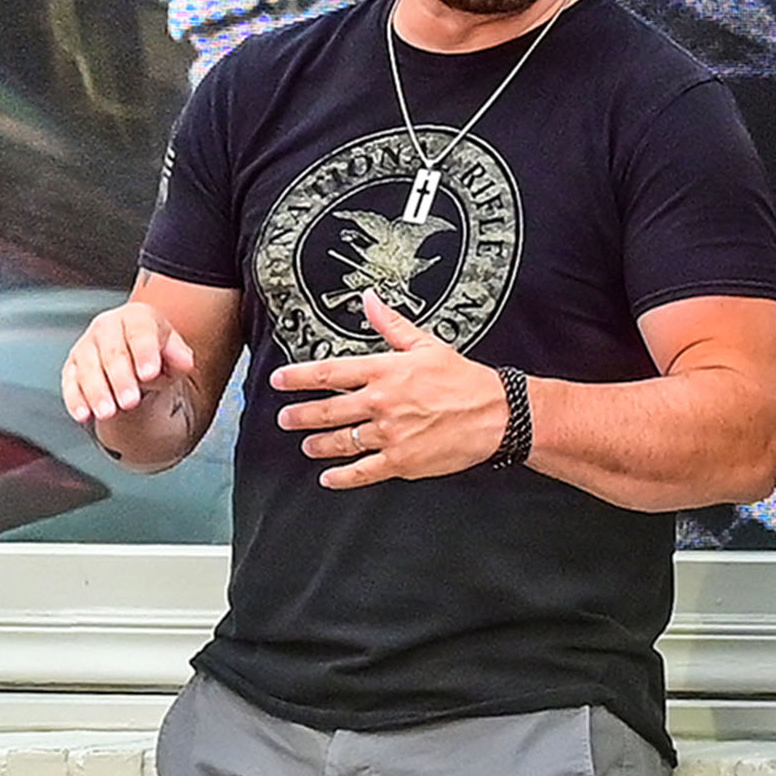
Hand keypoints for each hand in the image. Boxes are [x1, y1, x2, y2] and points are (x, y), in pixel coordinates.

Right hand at [59, 297, 196, 430]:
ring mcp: (87, 346)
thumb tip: (183, 361)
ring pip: (88, 367)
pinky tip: (83, 413)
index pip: (140, 331)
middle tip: (130, 401)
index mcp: (136, 318)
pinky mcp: (72, 367)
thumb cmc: (154, 355)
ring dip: (97, 391)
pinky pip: (70, 383)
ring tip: (108, 412)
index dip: (144, 352)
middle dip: (120, 378)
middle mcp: (108, 327)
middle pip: (112, 351)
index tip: (149, 373)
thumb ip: (180, 357)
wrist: (134, 359)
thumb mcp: (175, 355)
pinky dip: (75, 399)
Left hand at [269, 296, 510, 485]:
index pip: (329, 372)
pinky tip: (329, 477)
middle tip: (285, 418)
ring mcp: (389, 434)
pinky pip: (362, 472)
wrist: (496, 414)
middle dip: (300, 415)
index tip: (279, 380)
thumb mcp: (426, 344)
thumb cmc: (464, 379)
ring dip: (317, 444)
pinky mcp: (401, 461)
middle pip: (326, 410)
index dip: (298, 377)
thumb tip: (370, 299)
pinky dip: (341, 477)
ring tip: (307, 445)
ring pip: (340, 442)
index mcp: (385, 371)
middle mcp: (381, 402)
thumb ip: (392, 324)